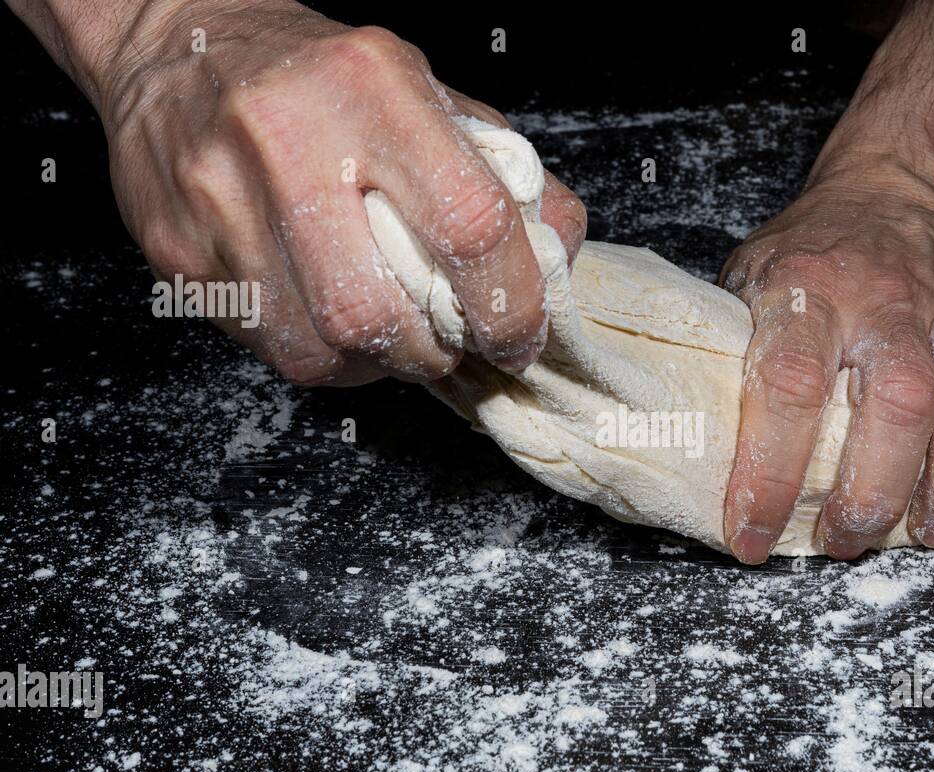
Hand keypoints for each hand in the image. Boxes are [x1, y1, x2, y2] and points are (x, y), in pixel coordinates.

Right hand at [94, 0, 585, 385]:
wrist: (176, 49)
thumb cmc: (319, 78)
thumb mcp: (425, 93)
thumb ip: (501, 173)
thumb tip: (557, 258)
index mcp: (369, 88)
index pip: (469, 223)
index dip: (510, 304)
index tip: (520, 335)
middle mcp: (286, 140)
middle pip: (380, 311)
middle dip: (436, 351)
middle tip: (453, 341)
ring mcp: (219, 202)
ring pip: (326, 346)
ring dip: (382, 361)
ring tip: (394, 326)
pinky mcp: (180, 254)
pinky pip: (277, 349)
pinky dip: (330, 355)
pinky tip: (337, 318)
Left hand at [719, 164, 933, 562]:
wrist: (886, 193)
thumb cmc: (808, 257)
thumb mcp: (744, 286)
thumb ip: (732, 358)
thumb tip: (701, 456)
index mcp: (806, 294)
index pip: (787, 384)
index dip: (769, 472)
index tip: (752, 533)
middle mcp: (884, 302)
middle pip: (898, 399)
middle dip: (875, 490)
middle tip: (847, 539)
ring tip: (933, 532)